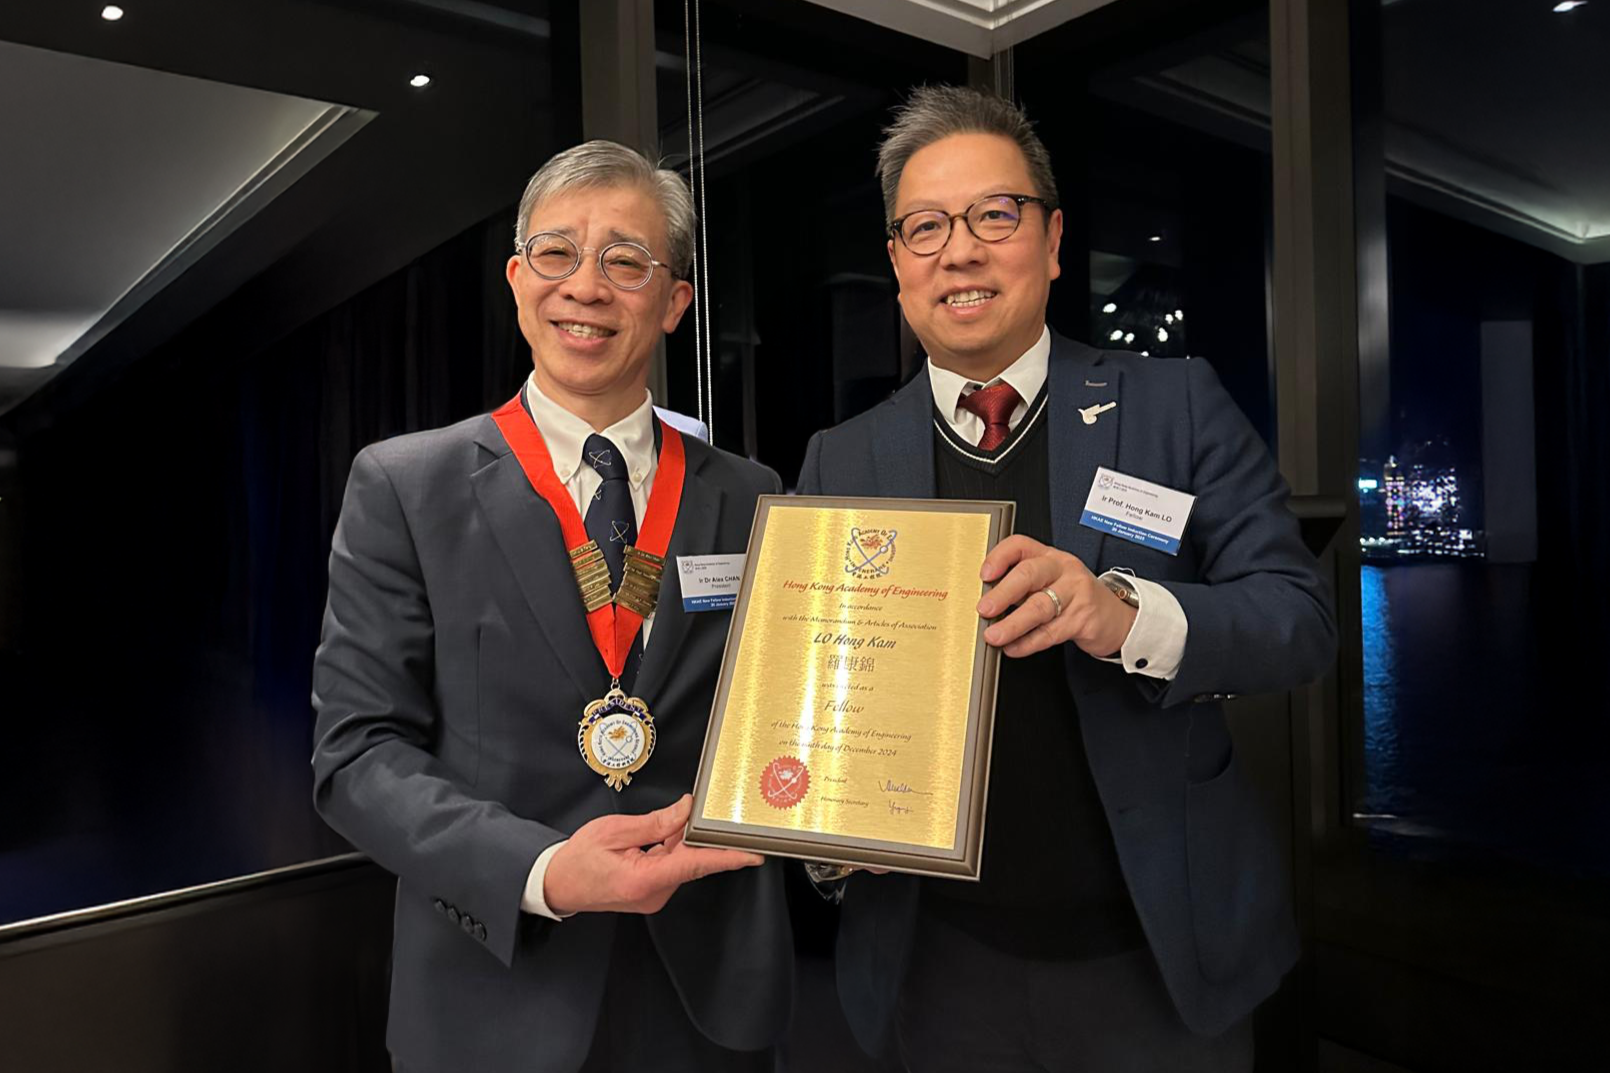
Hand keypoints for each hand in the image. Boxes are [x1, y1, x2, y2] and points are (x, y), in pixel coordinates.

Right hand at [543, 794, 763, 914]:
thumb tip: (686, 810)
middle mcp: (654, 894)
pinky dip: (670, 849)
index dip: (727, 858)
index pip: (695, 865)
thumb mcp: (613, 831)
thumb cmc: (578, 859)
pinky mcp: (652, 893)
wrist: (557, 885)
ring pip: (682, 862)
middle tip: (697, 814)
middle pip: (690, 860)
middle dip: (695, 835)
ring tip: (651, 829)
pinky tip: (658, 837)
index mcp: (643, 880)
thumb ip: (654, 822)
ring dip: (677, 841)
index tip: (754, 854)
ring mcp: (654, 896)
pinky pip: (671, 866)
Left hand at [976, 535, 1137, 658]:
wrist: (1115, 616)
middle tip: (985, 609)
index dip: (999, 557)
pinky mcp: (1083, 619)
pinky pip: (1050, 632)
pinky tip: (1014, 647)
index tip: (984, 575)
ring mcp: (1076, 593)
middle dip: (1003, 593)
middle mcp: (1063, 570)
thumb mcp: (1050, 580)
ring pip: (1039, 607)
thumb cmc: (1074, 596)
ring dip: (1012, 624)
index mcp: (1049, 556)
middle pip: (1029, 574)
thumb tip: (986, 601)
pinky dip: (1028, 642)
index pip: (1020, 545)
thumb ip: (1021, 586)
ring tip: (994, 636)